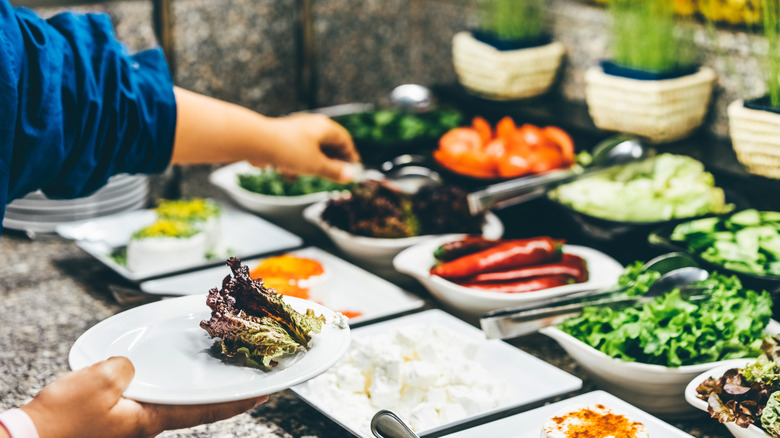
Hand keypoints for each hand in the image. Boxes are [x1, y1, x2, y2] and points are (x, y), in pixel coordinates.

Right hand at [20, 357, 266, 437]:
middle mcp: (148, 422)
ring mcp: (132, 420)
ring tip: (213, 367)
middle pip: (195, 404)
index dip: (239, 401)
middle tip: (246, 374)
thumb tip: (130, 366)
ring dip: (194, 386)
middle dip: (222, 391)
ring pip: (173, 399)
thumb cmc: (63, 420)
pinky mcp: (115, 416)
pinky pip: (149, 395)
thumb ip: (127, 368)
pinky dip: (164, 381)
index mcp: (152, 419)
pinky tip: (160, 369)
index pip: (207, 408)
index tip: (266, 393)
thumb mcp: (100, 381)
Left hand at [259, 113, 359, 181]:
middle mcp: (311, 125)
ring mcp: (295, 131)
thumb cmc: (289, 150)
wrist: (256, 141)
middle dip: (331, 161)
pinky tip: (289, 175)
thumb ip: (334, 172)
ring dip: (312, 164)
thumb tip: (351, 176)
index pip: (344, 140)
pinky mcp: (281, 138)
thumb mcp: (316, 165)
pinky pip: (295, 152)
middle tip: (336, 175)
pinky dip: (296, 163)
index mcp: (324, 127)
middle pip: (328, 144)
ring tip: (311, 176)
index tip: (353, 168)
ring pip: (310, 149)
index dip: (350, 155)